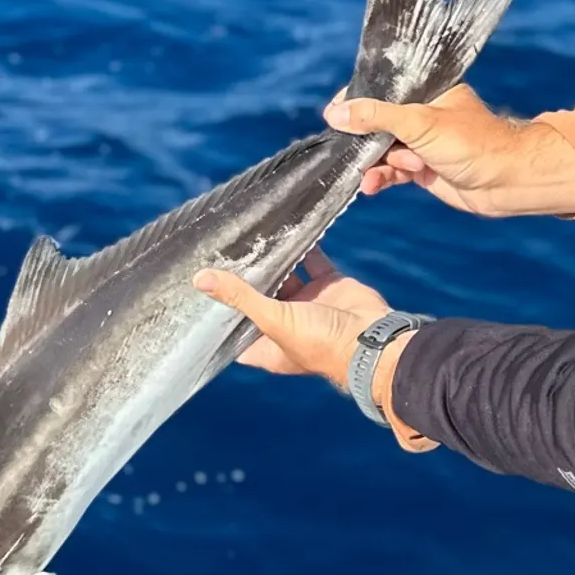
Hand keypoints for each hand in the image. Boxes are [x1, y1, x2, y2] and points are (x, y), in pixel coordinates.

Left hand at [192, 248, 436, 451]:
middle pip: (257, 299)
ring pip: (284, 277)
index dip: (219, 315)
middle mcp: (286, 325)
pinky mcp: (328, 284)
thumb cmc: (321, 342)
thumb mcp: (273, 321)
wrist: (373, 337)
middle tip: (220, 253)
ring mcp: (308, 304)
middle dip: (243, 280)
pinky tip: (286, 228)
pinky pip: (312, 261)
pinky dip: (303, 246)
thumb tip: (200, 279)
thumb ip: (239, 297)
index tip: (201, 292)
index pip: (235, 332)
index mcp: (268, 346)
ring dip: (270, 260)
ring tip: (247, 237)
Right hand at [326, 83, 574, 218]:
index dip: (358, 99)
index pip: (383, 88)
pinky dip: (381, 178)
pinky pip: (392, 171)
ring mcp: (422, 143)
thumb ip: (376, 117)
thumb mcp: (418, 122)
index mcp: (427, 91)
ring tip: (368, 173)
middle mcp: (422, 114)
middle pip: (378, 121)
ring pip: (383, 149)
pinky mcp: (423, 169)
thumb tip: (335, 113)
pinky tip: (371, 186)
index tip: (334, 113)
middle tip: (343, 149)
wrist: (505, 182)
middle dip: (362, 137)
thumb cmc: (471, 142)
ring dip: (372, 161)